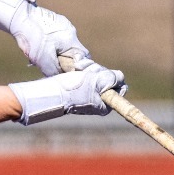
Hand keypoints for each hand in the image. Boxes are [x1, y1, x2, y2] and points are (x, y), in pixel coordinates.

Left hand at [0, 0, 92, 70]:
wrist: (18, 16)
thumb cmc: (32, 38)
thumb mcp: (43, 60)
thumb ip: (55, 70)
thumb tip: (61, 77)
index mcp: (71, 39)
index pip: (83, 57)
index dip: (77, 67)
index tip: (67, 72)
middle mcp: (70, 30)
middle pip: (73, 51)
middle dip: (65, 60)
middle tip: (52, 66)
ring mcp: (63, 23)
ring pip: (65, 43)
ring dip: (57, 52)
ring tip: (42, 55)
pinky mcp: (54, 20)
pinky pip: (57, 36)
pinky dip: (52, 43)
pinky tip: (40, 45)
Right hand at [8, 65, 125, 125]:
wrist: (53, 91)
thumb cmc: (77, 88)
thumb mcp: (100, 80)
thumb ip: (113, 78)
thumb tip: (120, 78)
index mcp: (106, 105)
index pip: (120, 88)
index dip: (113, 77)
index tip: (103, 74)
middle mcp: (98, 102)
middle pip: (107, 80)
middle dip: (99, 72)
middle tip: (88, 71)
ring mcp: (88, 96)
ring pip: (96, 76)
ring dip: (90, 69)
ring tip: (79, 70)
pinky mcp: (78, 89)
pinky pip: (86, 76)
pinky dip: (82, 71)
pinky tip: (76, 69)